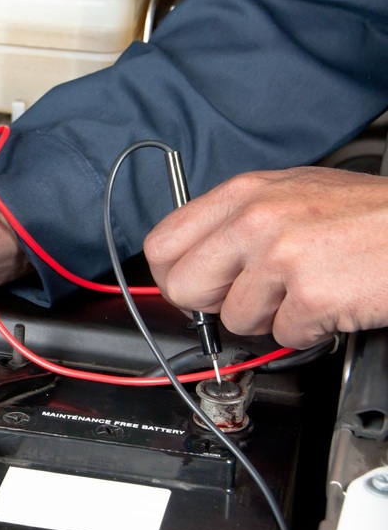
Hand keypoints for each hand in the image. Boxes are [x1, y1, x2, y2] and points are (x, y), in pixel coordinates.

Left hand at [144, 166, 387, 348]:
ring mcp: (281, 256)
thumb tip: (194, 258)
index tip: (193, 286)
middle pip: (183, 288)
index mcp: (242, 194)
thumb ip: (237, 221)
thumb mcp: (290, 194)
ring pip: (234, 320)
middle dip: (212, 304)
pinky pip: (282, 336)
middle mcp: (254, 220)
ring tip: (305, 289)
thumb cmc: (367, 215)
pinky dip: (307, 330)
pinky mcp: (311, 294)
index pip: (162, 244)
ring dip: (270, 318)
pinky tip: (329, 302)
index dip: (173, 275)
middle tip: (249, 296)